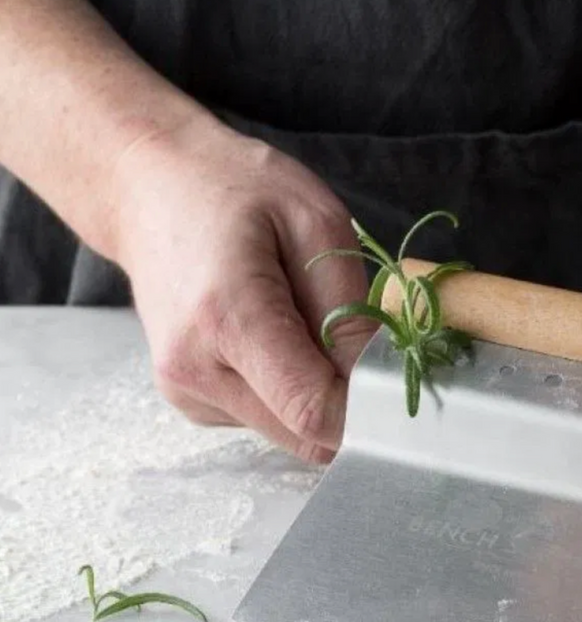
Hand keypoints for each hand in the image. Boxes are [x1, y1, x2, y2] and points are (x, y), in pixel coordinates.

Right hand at [112, 116, 374, 462]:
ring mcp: (184, 390)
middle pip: (304, 434)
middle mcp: (195, 369)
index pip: (312, 411)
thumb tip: (376, 381)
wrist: (147, 187)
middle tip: (351, 336)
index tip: (394, 378)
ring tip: (296, 318)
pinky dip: (284, 386)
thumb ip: (349, 309)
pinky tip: (269, 331)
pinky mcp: (187, 398)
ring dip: (314, 391)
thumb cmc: (235, 189)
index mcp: (228, 318)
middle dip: (345, 400)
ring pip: (288, 430)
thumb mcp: (316, 223)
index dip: (367, 409)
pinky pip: (264, 415)